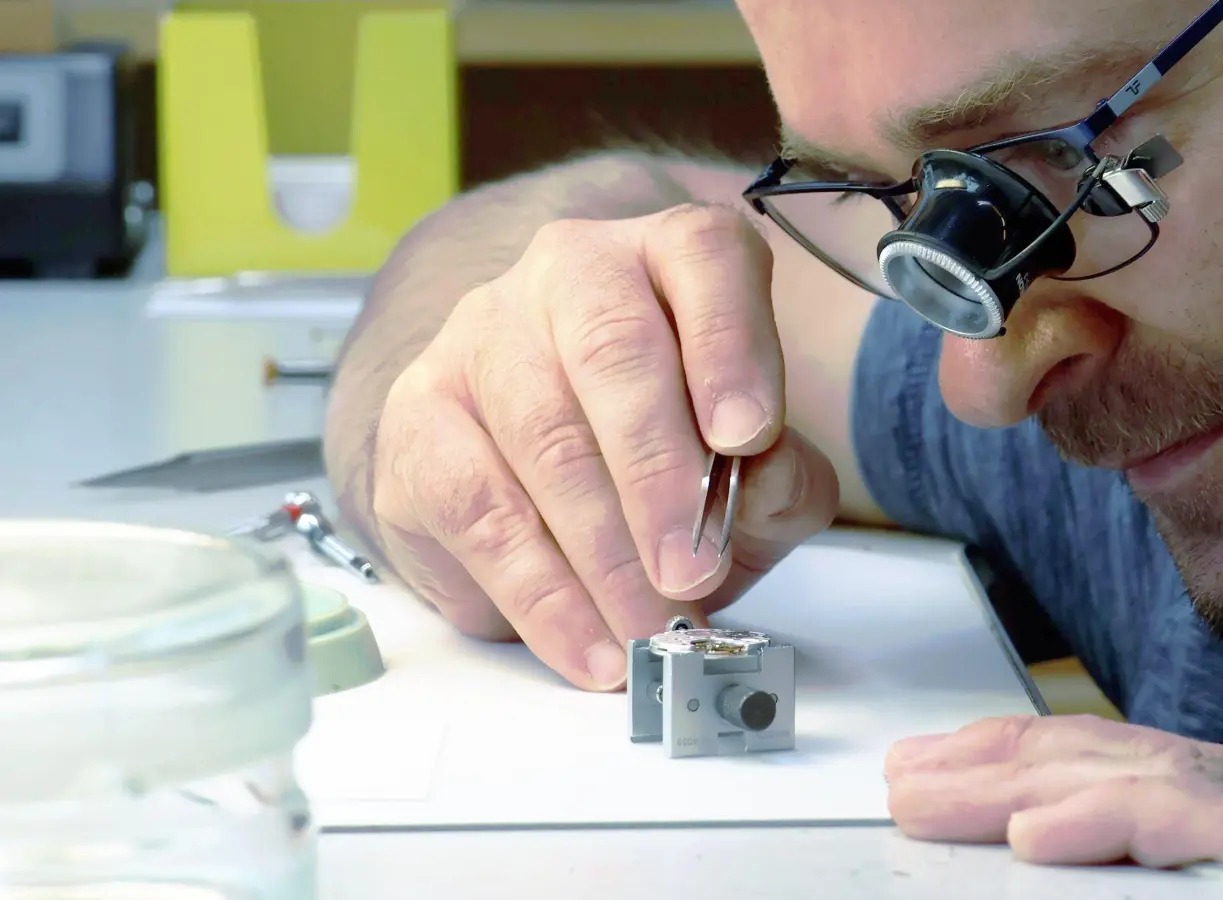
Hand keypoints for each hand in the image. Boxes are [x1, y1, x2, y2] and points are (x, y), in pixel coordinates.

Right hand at [369, 203, 839, 689]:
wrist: (536, 474)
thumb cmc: (666, 457)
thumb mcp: (753, 469)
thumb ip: (778, 474)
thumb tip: (759, 481)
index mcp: (669, 259)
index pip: (705, 257)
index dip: (731, 345)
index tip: (749, 435)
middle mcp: (571, 274)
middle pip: (612, 350)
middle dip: (658, 474)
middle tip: (692, 569)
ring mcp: (484, 338)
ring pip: (544, 436)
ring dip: (603, 552)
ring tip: (651, 626)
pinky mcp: (420, 418)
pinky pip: (480, 509)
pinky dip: (542, 594)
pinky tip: (589, 644)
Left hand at [884, 715, 1222, 895]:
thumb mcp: (1170, 884)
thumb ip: (1110, 869)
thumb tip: (1016, 853)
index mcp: (1189, 800)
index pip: (1079, 755)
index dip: (991, 756)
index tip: (914, 771)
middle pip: (1091, 755)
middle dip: (986, 768)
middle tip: (902, 789)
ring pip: (1135, 777)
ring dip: (1027, 789)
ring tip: (940, 807)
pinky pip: (1207, 824)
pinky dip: (1123, 823)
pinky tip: (1048, 837)